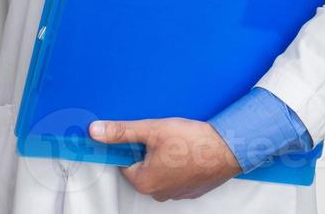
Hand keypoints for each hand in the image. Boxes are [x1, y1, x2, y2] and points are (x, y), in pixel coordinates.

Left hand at [87, 118, 241, 201]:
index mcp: (144, 182)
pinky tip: (186, 151)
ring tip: (176, 143)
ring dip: (163, 157)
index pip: (123, 162)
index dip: (130, 145)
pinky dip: (178, 164)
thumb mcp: (151, 130)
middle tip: (162, 137)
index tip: (141, 136)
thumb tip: (96, 132)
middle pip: (141, 167)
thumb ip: (120, 132)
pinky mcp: (191, 190)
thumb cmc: (192, 141)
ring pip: (159, 171)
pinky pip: (176, 175)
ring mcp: (176, 194)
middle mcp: (158, 193)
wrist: (229, 148)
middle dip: (147, 151)